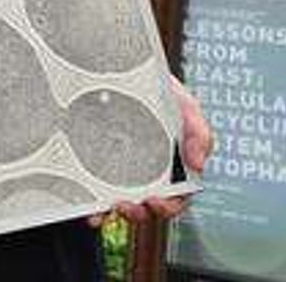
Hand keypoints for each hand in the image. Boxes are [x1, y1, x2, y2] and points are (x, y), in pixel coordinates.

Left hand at [89, 77, 213, 225]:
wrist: (129, 73)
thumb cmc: (162, 93)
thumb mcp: (186, 107)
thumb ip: (199, 133)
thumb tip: (198, 163)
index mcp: (172, 168)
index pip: (174, 198)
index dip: (167, 206)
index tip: (156, 201)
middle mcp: (145, 174)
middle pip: (144, 205)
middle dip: (137, 212)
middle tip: (128, 205)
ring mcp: (118, 169)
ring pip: (117, 201)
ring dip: (113, 211)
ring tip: (107, 204)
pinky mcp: (93, 161)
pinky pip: (91, 186)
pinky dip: (90, 200)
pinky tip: (86, 202)